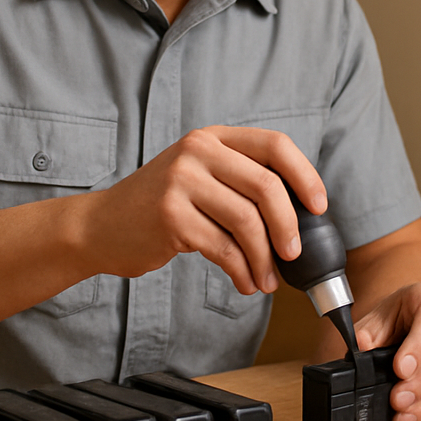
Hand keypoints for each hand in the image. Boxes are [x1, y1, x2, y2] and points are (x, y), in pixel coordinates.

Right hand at [76, 126, 325, 295]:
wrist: (100, 226)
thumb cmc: (159, 208)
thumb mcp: (199, 178)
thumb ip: (240, 183)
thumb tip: (298, 217)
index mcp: (213, 137)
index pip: (275, 145)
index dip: (305, 176)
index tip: (320, 207)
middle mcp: (198, 151)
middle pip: (267, 186)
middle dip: (289, 227)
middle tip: (294, 255)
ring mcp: (181, 181)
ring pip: (247, 221)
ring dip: (265, 258)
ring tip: (266, 280)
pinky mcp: (170, 216)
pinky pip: (223, 248)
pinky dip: (242, 270)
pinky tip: (245, 282)